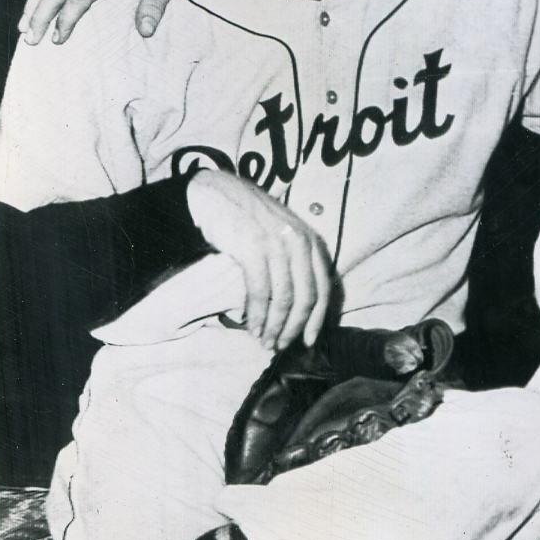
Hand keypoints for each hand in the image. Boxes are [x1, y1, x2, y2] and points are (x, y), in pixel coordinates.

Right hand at [185, 169, 333, 352]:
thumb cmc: (247, 218)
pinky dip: (257, 314)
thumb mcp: (281, 233)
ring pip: (283, 298)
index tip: (307, 342)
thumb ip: (294, 260)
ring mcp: (277, 244)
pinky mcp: (253, 248)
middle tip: (280, 346)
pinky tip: (251, 326)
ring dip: (274, 326)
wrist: (216, 192)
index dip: (316, 319)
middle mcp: (299, 242)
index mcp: (310, 241)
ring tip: (264, 342)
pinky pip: (260, 291)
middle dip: (293, 328)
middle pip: (305, 297)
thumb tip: (298, 306)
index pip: (323, 288)